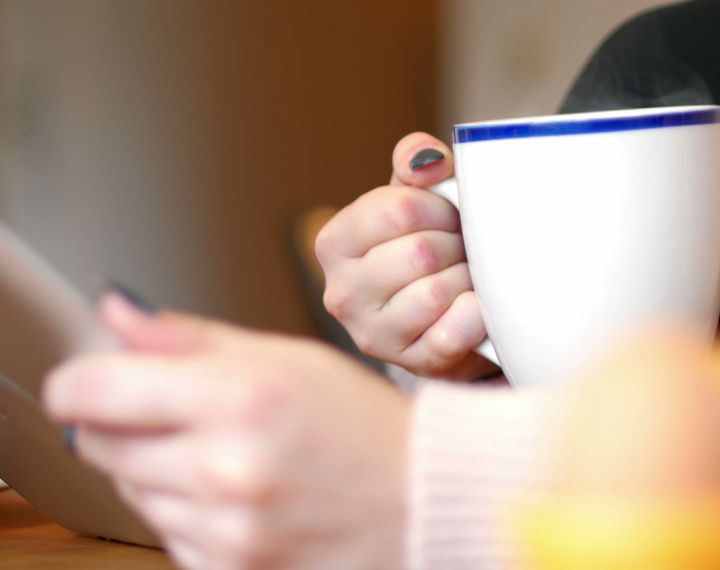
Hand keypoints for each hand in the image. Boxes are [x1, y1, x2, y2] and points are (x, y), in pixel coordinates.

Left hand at [44, 292, 408, 569]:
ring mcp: (228, 530)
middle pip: (99, 444)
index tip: (87, 383)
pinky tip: (241, 495)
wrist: (424, 499)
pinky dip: (190, 513)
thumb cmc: (364, 424)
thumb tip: (117, 312)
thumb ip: (190, 337)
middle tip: (182, 414)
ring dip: (161, 471)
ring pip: (132, 492)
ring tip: (230, 456)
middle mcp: (229, 468)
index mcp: (243, 397)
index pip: (94, 390)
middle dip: (123, 423)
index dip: (79, 382)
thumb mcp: (287, 358)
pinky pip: (167, 535)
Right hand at [315, 132, 497, 379]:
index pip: (398, 207)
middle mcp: (342, 293)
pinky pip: (452, 333)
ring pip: (436, 292)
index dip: (439, 207)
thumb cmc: (427, 249)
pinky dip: (475, 316)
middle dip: (456, 245)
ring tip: (467, 278)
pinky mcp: (411, 364)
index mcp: (335, 242)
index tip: (449, 216)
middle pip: (420, 252)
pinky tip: (476, 308)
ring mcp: (373, 334)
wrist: (446, 319)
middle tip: (463, 250)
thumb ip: (417, 164)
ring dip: (466, 280)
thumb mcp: (415, 200)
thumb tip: (429, 160)